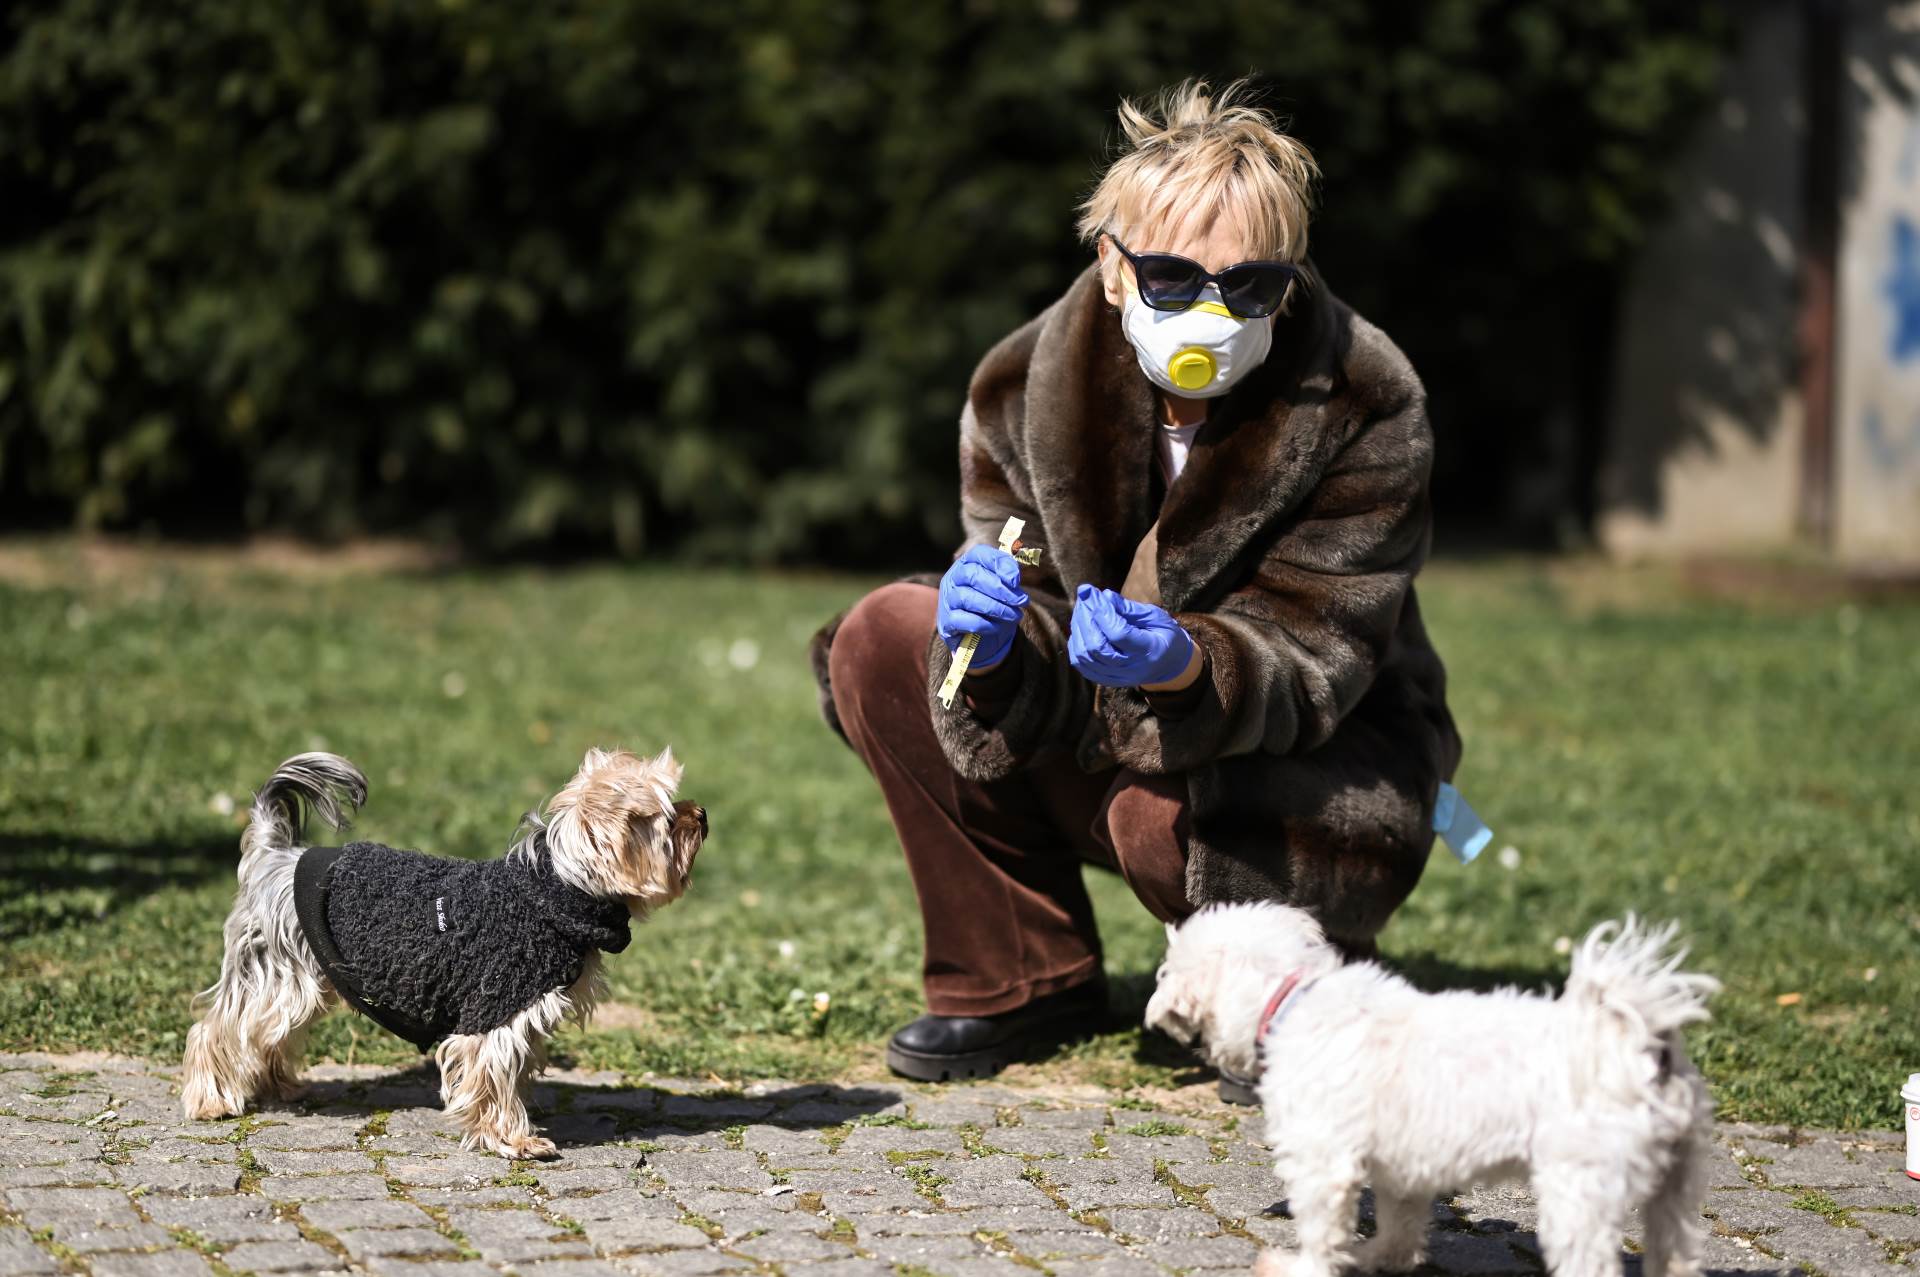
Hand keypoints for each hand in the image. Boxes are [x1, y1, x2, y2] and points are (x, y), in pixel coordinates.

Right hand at [936, 545, 1028, 669]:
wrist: (983, 637)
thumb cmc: (995, 605)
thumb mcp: (1006, 588)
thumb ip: (1009, 576)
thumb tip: (1012, 576)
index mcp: (967, 564)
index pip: (979, 553)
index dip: (999, 564)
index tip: (1016, 580)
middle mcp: (953, 578)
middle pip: (972, 574)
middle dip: (1000, 588)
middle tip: (1021, 600)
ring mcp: (947, 599)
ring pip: (967, 597)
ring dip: (996, 607)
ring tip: (1014, 615)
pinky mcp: (946, 622)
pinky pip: (963, 620)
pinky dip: (984, 624)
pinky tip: (997, 627)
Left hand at [1067, 584, 1194, 687]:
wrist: (1169, 664)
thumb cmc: (1164, 634)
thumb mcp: (1156, 616)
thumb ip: (1130, 608)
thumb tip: (1104, 596)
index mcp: (1148, 651)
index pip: (1118, 633)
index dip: (1101, 611)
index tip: (1089, 590)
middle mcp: (1131, 669)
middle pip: (1097, 646)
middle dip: (1085, 617)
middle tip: (1084, 596)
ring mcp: (1117, 678)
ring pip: (1085, 656)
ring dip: (1078, 629)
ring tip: (1082, 608)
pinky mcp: (1105, 680)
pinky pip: (1082, 665)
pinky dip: (1076, 644)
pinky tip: (1080, 627)